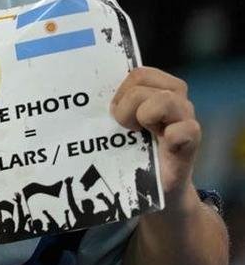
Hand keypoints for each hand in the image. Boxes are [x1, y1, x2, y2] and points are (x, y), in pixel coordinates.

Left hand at [111, 67, 200, 202]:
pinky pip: (186, 129)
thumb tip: (75, 96)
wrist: (152, 192)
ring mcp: (184, 121)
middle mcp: (174, 102)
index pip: (139, 73)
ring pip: (164, 99)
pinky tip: (163, 142)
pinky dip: (172, 134)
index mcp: (155, 93)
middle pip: (143, 78)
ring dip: (143, 115)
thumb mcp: (114, 128)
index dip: (120, 89)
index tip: (112, 111)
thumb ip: (106, 109)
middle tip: (123, 126)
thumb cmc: (129, 155)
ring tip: (138, 134)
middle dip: (124, 101)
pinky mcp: (190, 145)